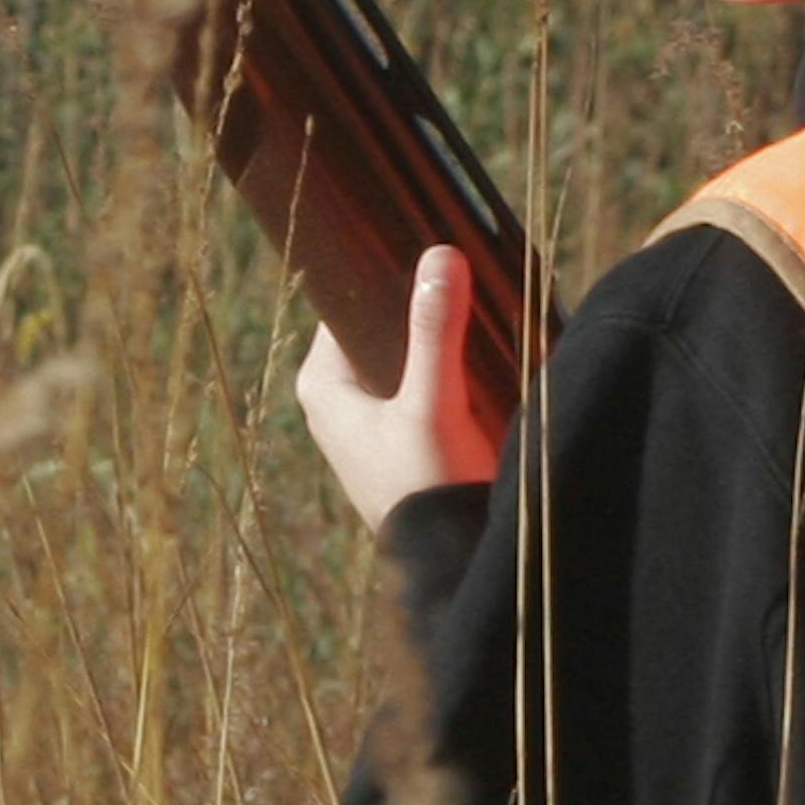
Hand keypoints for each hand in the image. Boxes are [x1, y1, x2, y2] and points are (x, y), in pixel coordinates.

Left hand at [297, 244, 501, 531]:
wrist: (451, 559)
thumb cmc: (428, 482)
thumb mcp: (432, 403)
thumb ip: (435, 330)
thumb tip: (441, 255)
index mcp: (322, 382)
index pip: (349, 300)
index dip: (389, 273)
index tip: (432, 246)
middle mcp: (338, 395)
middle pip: (382, 324)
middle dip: (422, 304)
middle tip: (467, 272)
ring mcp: (370, 416)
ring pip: (406, 351)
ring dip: (440, 335)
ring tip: (479, 304)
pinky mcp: (402, 433)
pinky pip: (423, 378)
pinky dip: (448, 365)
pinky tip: (481, 347)